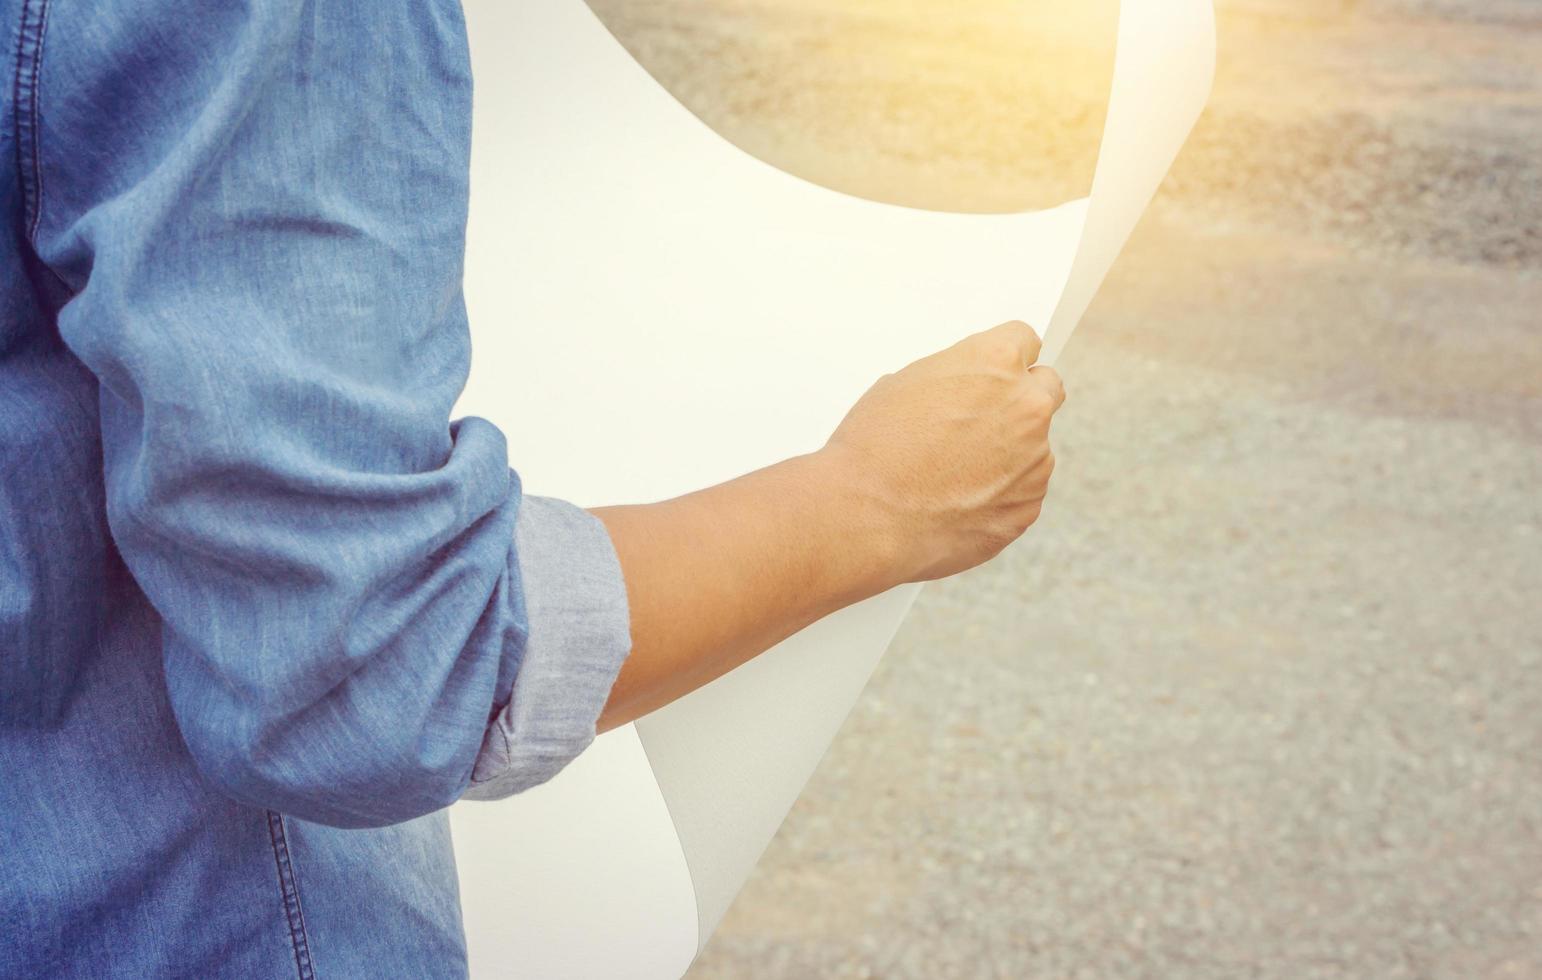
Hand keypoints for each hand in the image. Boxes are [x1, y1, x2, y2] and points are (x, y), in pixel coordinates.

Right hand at [822, 320, 1065, 584]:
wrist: (866, 517)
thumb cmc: (874, 447)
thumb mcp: (905, 384)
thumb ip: (957, 378)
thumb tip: (970, 393)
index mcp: (996, 362)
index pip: (1025, 341)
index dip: (1004, 359)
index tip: (994, 375)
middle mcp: (1027, 406)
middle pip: (1047, 388)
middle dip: (1022, 399)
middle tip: (984, 420)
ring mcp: (1035, 459)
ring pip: (1035, 446)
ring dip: (1008, 453)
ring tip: (955, 473)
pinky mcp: (1029, 505)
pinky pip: (1023, 491)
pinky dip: (999, 494)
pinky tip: (958, 501)